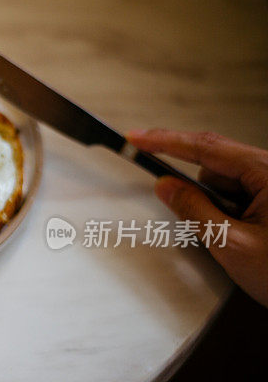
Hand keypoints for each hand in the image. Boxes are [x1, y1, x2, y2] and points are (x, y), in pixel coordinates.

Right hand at [127, 129, 267, 306]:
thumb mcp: (232, 244)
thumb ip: (193, 210)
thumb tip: (167, 187)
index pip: (205, 147)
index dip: (165, 141)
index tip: (137, 137)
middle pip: (216, 166)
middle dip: (201, 193)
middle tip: (205, 223)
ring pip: (228, 183)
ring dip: (219, 208)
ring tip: (238, 240)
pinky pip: (241, 194)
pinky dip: (232, 213)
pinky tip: (245, 237)